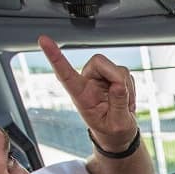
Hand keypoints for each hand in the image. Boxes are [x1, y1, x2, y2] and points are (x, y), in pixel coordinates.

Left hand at [38, 35, 138, 151]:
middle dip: (115, 75)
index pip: (65, 74)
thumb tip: (119, 86)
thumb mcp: (118, 124)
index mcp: (81, 95)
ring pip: (117, 68)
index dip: (55, 57)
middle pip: (99, 62)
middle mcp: (88, 82)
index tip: (43, 40)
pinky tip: (126, 99)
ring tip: (124, 104)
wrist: (119, 133)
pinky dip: (130, 87)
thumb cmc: (113, 131)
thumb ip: (118, 105)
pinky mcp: (112, 77)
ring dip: (126, 86)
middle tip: (122, 93)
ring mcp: (100, 79)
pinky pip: (125, 74)